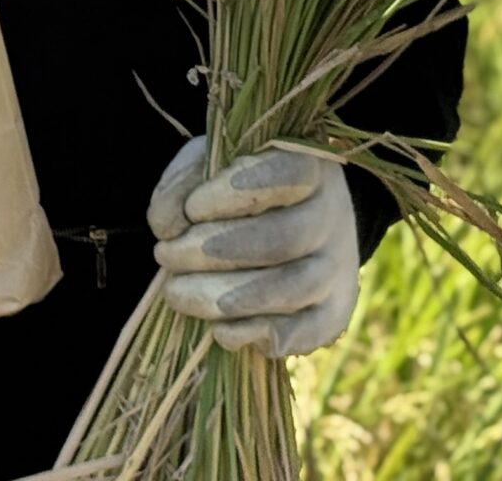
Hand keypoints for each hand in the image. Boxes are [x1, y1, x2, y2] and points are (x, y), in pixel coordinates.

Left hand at [145, 136, 359, 355]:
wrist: (292, 222)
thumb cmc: (241, 188)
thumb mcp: (210, 167)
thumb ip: (183, 183)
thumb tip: (165, 225)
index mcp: (308, 168)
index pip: (287, 175)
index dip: (238, 194)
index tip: (192, 208)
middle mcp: (331, 217)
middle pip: (283, 239)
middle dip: (216, 253)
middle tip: (165, 255)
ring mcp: (337, 267)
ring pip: (293, 288)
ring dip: (228, 297)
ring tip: (177, 293)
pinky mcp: (332, 312)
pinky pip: (306, 331)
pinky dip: (260, 335)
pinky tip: (220, 332)